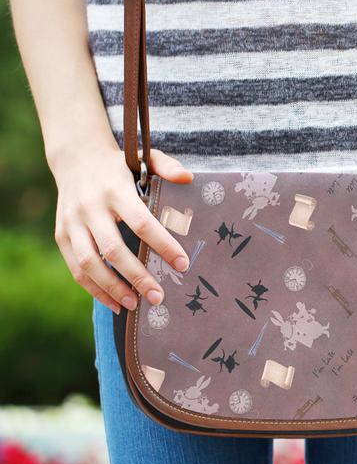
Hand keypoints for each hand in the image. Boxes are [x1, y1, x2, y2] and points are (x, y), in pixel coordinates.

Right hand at [52, 147, 193, 313]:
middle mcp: (90, 207)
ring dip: (112, 288)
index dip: (162, 245)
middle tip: (158, 296)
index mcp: (115, 189)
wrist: (75, 158)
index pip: (141, 222)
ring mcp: (72, 223)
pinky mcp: (61, 235)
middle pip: (113, 248)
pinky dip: (94, 289)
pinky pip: (75, 268)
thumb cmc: (119, 166)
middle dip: (137, 276)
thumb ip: (167, 167)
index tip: (182, 264)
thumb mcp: (144, 158)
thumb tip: (188, 179)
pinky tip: (115, 304)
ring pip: (89, 263)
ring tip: (135, 305)